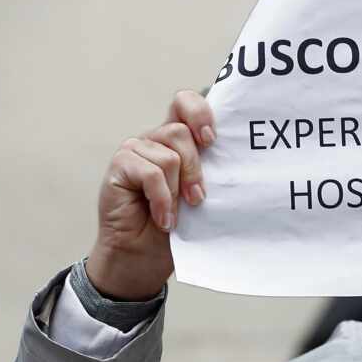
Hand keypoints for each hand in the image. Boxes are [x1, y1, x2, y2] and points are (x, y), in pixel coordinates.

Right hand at [84, 91, 215, 299]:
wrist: (144, 258)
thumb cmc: (178, 230)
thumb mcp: (203, 199)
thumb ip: (212, 173)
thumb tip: (241, 164)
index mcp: (178, 142)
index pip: (186, 103)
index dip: (200, 112)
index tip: (212, 140)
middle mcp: (155, 140)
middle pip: (180, 131)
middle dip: (195, 168)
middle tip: (198, 199)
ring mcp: (135, 151)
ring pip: (168, 154)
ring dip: (178, 189)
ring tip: (178, 215)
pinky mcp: (119, 166)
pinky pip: (149, 172)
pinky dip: (162, 199)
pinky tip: (163, 219)